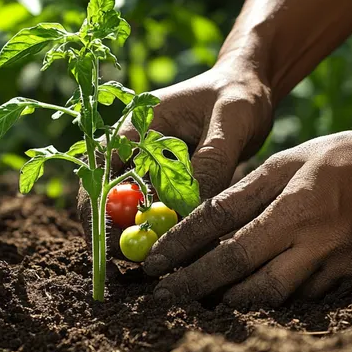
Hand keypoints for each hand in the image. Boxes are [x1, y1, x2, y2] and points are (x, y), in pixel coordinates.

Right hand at [77, 64, 274, 256]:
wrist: (250, 87)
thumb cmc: (239, 94)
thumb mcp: (231, 120)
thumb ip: (211, 162)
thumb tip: (193, 210)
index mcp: (137, 125)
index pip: (102, 171)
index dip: (101, 211)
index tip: (115, 244)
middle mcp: (135, 148)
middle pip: (109, 197)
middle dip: (118, 233)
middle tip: (141, 264)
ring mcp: (149, 166)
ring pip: (133, 210)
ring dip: (144, 235)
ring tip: (165, 261)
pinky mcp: (168, 181)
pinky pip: (159, 212)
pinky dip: (168, 230)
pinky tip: (186, 247)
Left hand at [142, 125, 351, 306]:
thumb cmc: (340, 157)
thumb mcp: (286, 161)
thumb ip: (244, 194)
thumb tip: (200, 221)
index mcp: (296, 208)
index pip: (226, 240)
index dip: (186, 254)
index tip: (154, 265)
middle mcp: (316, 244)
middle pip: (247, 283)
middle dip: (201, 290)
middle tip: (168, 294)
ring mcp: (338, 268)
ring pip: (273, 300)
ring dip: (232, 301)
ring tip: (201, 296)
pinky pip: (302, 300)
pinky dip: (270, 299)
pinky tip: (248, 293)